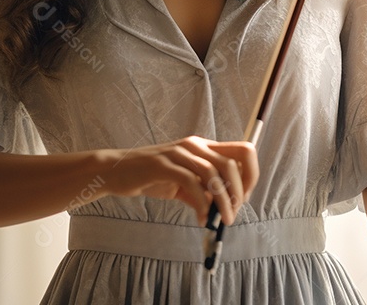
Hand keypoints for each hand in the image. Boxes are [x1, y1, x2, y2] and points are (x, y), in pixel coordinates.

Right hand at [101, 136, 258, 225]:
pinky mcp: (163, 165)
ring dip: (223, 201)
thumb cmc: (151, 177)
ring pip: (214, 174)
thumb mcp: (182, 183)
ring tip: (222, 220)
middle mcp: (195, 146)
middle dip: (239, 192)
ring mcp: (179, 153)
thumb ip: (202, 193)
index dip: (250, 174)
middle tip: (232, 213)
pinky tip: (200, 218)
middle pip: (232, 163)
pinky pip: (191, 183)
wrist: (116, 172)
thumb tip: (221, 211)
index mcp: (203, 147)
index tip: (243, 197)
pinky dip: (201, 204)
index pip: (242, 151)